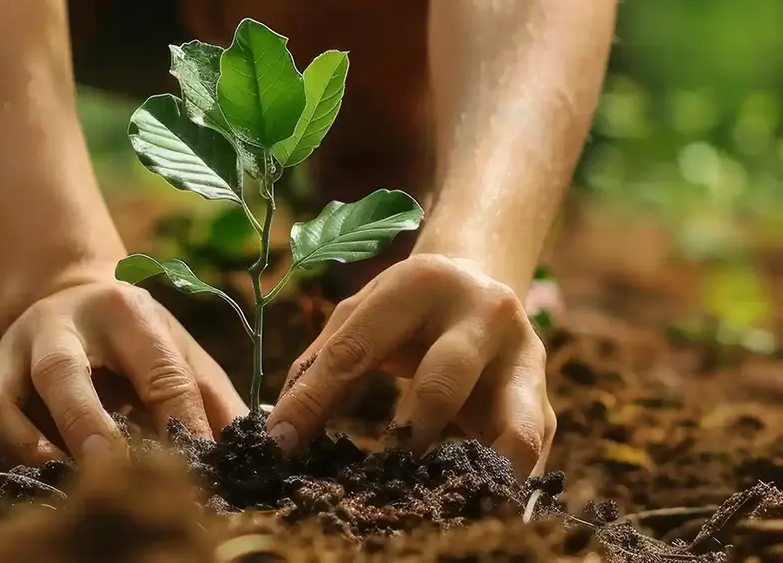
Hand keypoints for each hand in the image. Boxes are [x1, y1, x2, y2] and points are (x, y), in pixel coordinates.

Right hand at [0, 279, 247, 466]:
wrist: (65, 294)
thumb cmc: (134, 337)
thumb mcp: (178, 348)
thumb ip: (209, 396)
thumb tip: (246, 449)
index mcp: (123, 313)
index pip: (157, 364)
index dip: (179, 413)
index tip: (201, 456)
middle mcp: (57, 328)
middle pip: (61, 374)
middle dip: (86, 425)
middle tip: (113, 468)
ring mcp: (8, 355)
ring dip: (22, 444)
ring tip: (57, 475)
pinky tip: (10, 469)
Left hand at [266, 254, 553, 479]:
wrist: (483, 283)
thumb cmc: (406, 310)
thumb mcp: (363, 313)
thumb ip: (323, 363)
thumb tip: (282, 429)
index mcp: (421, 284)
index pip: (357, 349)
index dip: (314, 401)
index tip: (281, 444)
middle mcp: (483, 314)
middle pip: (441, 386)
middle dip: (405, 436)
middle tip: (369, 477)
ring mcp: (524, 358)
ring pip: (511, 428)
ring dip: (469, 471)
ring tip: (433, 497)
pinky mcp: (545, 401)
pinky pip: (529, 456)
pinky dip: (500, 486)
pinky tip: (470, 504)